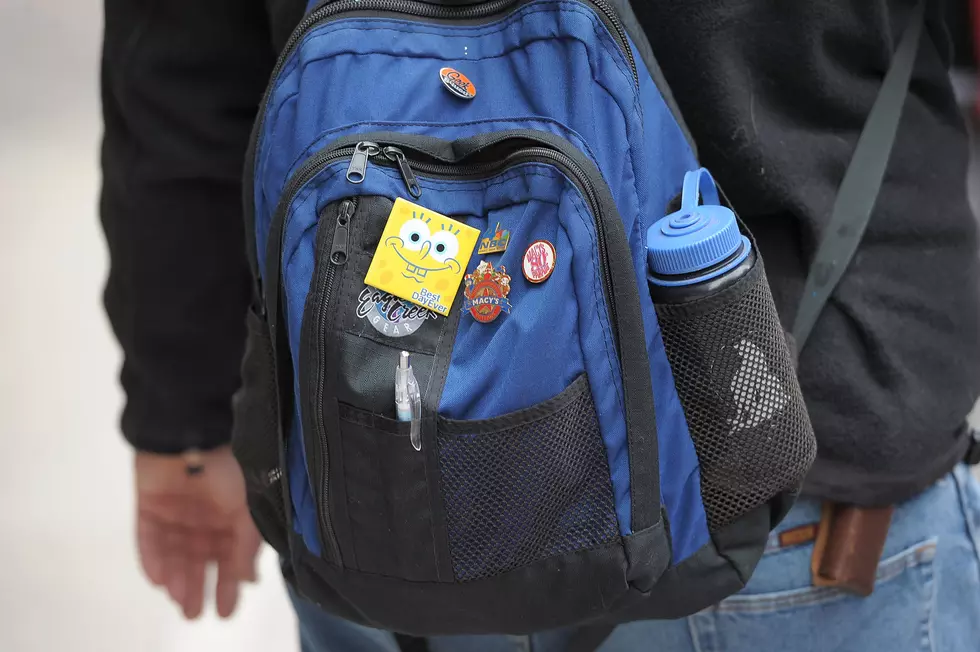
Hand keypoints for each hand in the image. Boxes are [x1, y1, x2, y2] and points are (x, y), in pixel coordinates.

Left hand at [135, 446, 261, 618]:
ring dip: (177, 578)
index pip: (229, 557)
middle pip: (200, 560)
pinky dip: (152, 559)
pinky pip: (149, 538)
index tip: (225, 612)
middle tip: (194, 615)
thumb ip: (247, 545)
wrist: (192, 431)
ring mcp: (175, 512)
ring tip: (179, 600)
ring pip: (175, 554)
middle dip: (198, 587)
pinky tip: (158, 580)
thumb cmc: (228, 468)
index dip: (228, 584)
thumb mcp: (248, 508)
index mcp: (231, 516)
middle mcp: (204, 518)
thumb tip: (248, 580)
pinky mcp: (148, 506)